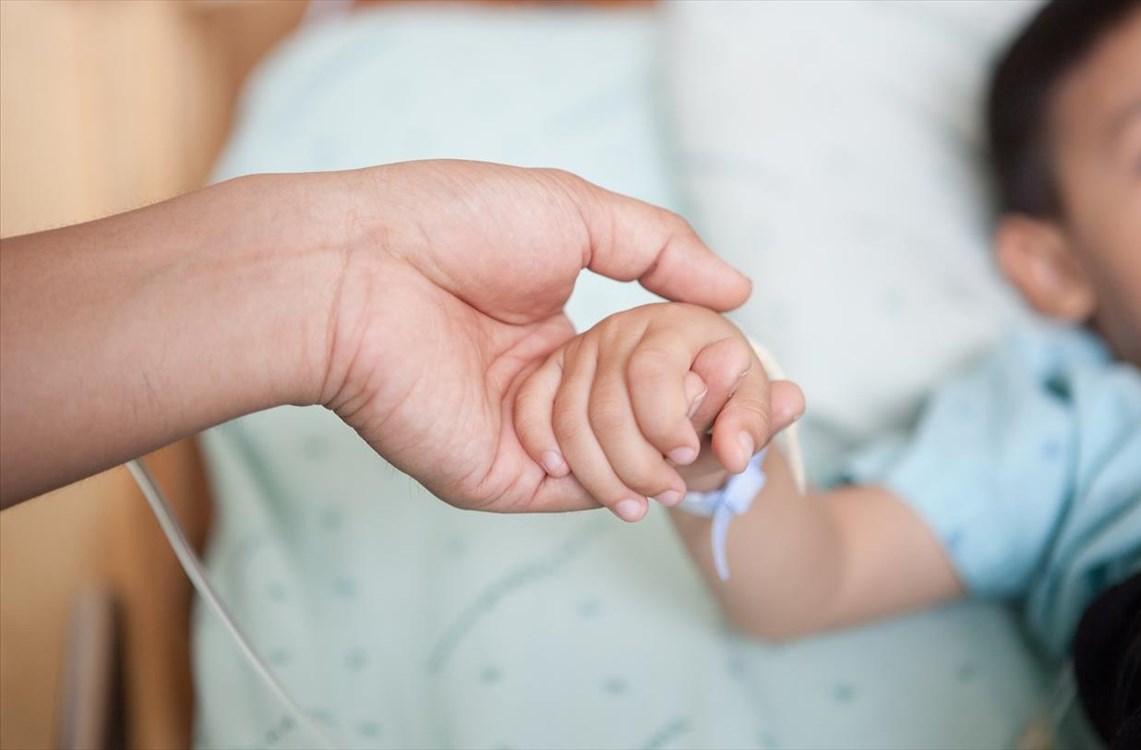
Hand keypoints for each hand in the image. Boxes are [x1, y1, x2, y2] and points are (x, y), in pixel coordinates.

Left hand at [318, 161, 755, 513]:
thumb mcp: (579, 213)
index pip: (647, 367)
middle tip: (768, 425)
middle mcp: (541, 386)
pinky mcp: (495, 474)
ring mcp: (520, 433)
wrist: (362, 268)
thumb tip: (741, 291)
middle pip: (640, 421)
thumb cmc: (457, 224)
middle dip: (704, 426)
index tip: (764, 380)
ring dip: (674, 455)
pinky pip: (578, 490)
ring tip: (729, 444)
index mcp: (555, 328)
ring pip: (617, 461)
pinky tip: (674, 470)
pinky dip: (628, 484)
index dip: (705, 374)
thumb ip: (663, 249)